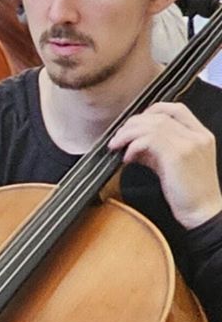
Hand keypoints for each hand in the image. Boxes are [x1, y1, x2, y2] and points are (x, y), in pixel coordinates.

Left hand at [111, 100, 221, 228]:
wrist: (204, 212)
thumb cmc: (188, 194)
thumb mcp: (172, 166)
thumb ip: (156, 152)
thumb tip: (131, 145)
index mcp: (200, 135)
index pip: (176, 109)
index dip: (151, 111)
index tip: (134, 124)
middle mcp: (198, 135)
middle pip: (160, 114)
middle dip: (133, 123)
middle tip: (118, 138)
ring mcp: (190, 143)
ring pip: (153, 125)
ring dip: (128, 134)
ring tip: (116, 147)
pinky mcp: (179, 155)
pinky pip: (150, 140)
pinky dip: (133, 146)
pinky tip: (127, 159)